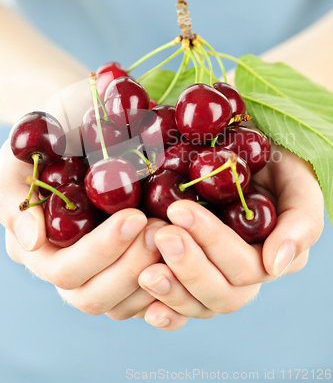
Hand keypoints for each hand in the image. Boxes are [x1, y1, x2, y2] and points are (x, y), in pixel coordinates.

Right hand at [0, 139, 166, 318]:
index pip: (64, 269)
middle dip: (130, 266)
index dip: (100, 250)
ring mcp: (102, 275)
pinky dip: (170, 287)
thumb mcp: (21, 161)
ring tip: (173, 234)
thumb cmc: (53, 141)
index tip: (134, 216)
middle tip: (160, 230)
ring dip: (154, 276)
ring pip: (124, 305)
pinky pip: (150, 301)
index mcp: (41, 249)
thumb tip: (34, 240)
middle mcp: (71, 269)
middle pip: (94, 297)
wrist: (88, 130)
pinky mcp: (131, 274)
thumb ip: (19, 200)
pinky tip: (186, 258)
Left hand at [137, 144, 323, 330]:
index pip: (246, 266)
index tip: (179, 210)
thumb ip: (301, 221)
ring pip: (201, 305)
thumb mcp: (296, 181)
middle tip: (162, 234)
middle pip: (223, 292)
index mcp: (273, 255)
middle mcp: (245, 274)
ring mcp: (217, 278)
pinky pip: (182, 309)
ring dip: (174, 291)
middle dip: (190, 266)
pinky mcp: (191, 279)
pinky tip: (149, 309)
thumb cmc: (272, 163)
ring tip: (146, 273)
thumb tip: (277, 264)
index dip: (212, 241)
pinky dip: (167, 314)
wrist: (239, 153)